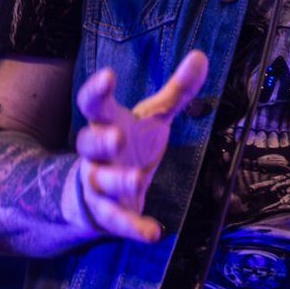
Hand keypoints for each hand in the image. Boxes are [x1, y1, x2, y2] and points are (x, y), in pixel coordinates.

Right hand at [66, 50, 208, 242]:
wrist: (97, 191)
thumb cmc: (128, 145)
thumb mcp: (153, 117)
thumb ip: (176, 91)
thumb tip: (201, 55)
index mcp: (106, 125)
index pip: (93, 105)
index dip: (96, 90)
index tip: (108, 75)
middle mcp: (97, 155)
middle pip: (88, 144)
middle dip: (100, 140)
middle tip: (117, 136)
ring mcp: (99, 185)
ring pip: (101, 182)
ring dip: (118, 182)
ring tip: (139, 179)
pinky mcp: (109, 214)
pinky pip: (118, 221)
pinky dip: (134, 227)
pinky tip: (153, 233)